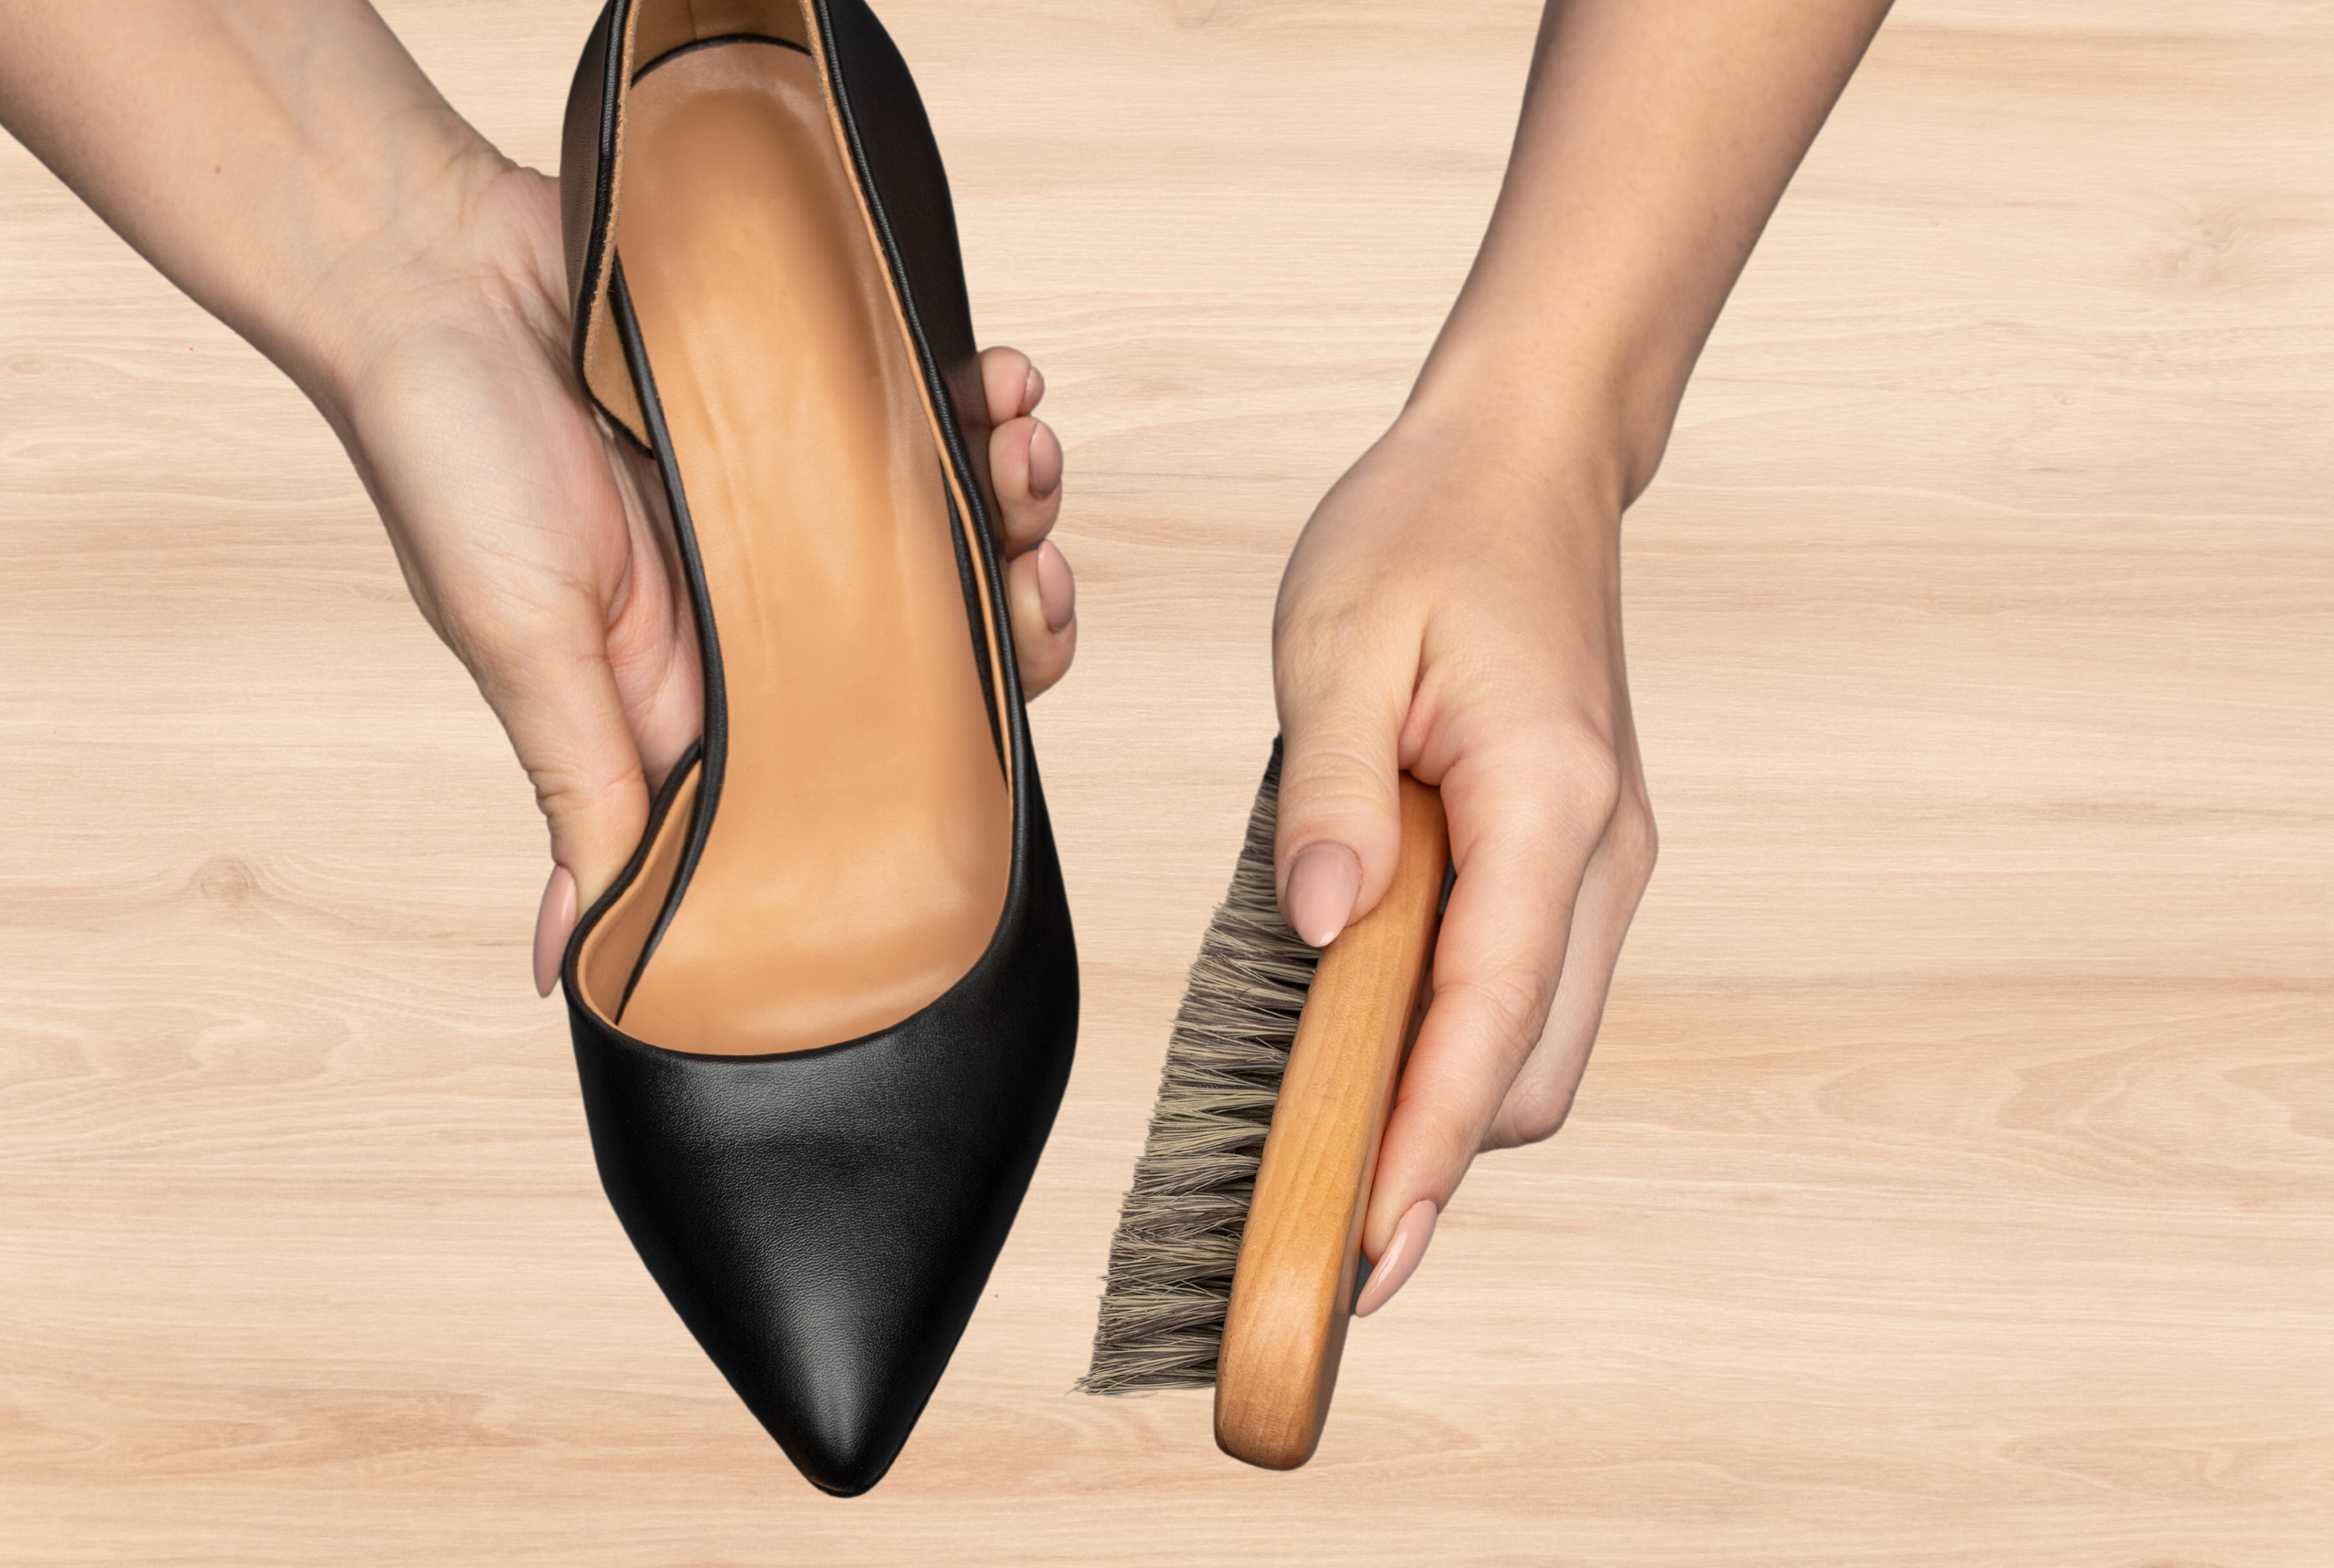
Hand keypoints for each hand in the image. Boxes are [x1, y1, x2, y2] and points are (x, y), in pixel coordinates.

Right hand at [322, 163, 1076, 993]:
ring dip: (1017, 494)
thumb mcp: (525, 652)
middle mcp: (772, 602)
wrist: (429, 269)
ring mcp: (798, 495)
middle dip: (1016, 607)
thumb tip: (575, 968)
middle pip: (948, 637)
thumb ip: (584, 798)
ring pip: (958, 524)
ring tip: (1019, 447)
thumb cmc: (451, 465)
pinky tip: (999, 379)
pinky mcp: (803, 396)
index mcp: (715, 689)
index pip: (875, 750)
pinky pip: (925, 407)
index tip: (1007, 689)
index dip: (967, 733)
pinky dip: (981, 397)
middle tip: (1032, 568)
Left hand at [1270, 406, 1656, 1314]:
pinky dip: (1454, 1045)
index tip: (1356, 1251)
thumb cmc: (1426, 529)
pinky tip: (1369, 1052)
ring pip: (1537, 1043)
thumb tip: (1321, 929)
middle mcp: (1600, 850)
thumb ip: (1325, 791)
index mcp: (1544, 800)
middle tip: (1312, 1236)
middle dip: (1433, 1161)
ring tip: (1324, 1161)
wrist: (1525, 460)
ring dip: (1443, 1111)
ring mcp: (1601, 858)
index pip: (1487, 1018)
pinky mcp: (1574, 854)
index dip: (1420, 1145)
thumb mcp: (1338, 641)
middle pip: (1532, 1069)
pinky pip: (1525, 988)